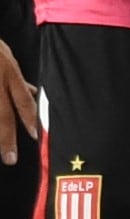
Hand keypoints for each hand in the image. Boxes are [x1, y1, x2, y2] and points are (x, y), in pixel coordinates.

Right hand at [0, 41, 33, 165]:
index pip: (22, 99)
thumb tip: (34, 93)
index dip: (30, 119)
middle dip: (6, 138)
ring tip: (3, 153)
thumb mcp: (7, 59)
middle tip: (11, 159)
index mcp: (8, 70)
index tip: (37, 137)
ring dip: (0, 132)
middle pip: (2, 113)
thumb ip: (18, 80)